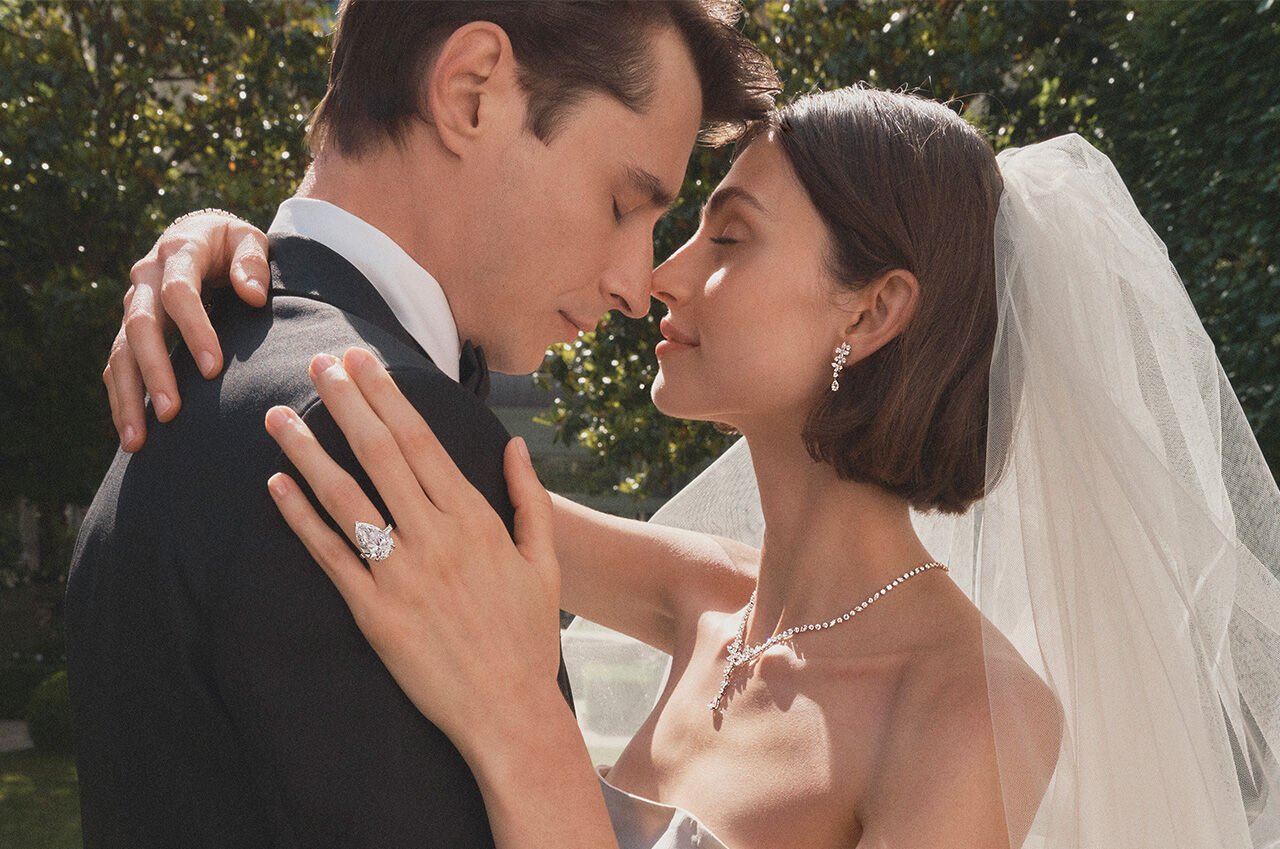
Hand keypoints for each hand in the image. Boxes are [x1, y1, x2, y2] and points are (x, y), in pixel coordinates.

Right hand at [105, 211, 268, 451]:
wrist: (198, 234)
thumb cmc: (232, 244)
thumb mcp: (249, 239)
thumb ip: (253, 261)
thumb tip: (252, 294)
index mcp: (179, 252)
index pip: (179, 292)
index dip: (195, 330)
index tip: (213, 368)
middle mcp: (147, 278)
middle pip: (141, 326)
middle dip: (155, 371)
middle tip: (170, 412)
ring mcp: (133, 304)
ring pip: (120, 352)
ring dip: (128, 396)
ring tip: (137, 439)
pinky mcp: (129, 328)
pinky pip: (116, 365)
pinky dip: (121, 398)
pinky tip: (130, 432)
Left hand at [263, 347, 563, 757]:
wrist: (509, 711)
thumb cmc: (528, 636)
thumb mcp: (543, 561)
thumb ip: (529, 498)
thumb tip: (514, 444)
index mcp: (476, 520)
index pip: (423, 442)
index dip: (388, 397)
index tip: (364, 361)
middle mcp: (436, 538)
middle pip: (381, 455)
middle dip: (347, 402)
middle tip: (320, 363)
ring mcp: (402, 575)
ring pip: (346, 498)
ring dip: (309, 452)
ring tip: (279, 415)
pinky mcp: (374, 614)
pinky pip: (329, 556)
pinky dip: (300, 518)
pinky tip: (276, 485)